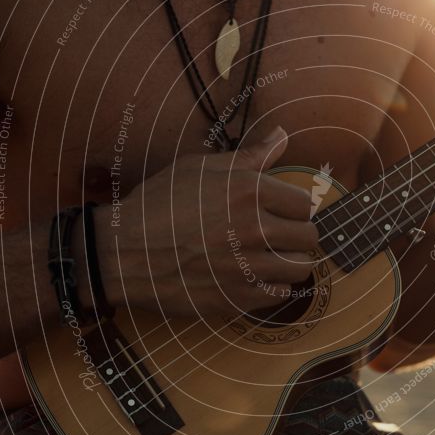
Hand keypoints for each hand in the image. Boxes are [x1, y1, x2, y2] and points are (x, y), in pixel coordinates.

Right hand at [95, 127, 318, 318]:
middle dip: (296, 235)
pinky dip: (271, 288)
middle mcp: (254, 228)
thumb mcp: (200, 168)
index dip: (293, 207)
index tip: (280, 212)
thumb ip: (250, 156)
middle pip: (309, 237)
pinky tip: (252, 277)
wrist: (124, 252)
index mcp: (249, 191)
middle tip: (278, 235)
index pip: (304, 203)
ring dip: (288, 262)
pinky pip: (279, 295)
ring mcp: (247, 267)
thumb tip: (282, 136)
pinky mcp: (237, 298)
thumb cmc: (160, 204)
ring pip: (299, 268)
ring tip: (268, 257)